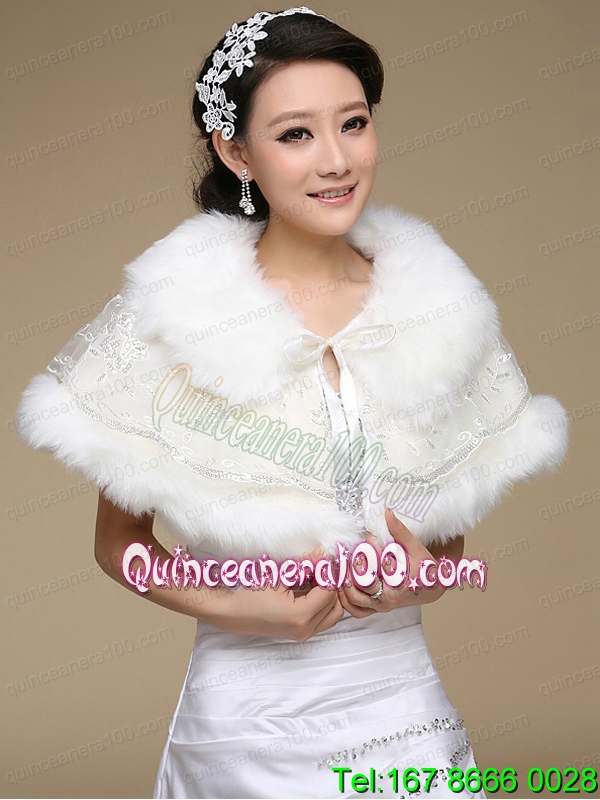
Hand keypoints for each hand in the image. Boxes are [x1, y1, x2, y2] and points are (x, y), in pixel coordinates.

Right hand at [202, 545, 343, 640]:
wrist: (234, 614)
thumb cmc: (251, 595)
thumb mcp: (279, 576)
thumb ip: (304, 565)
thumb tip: (321, 554)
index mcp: (300, 616)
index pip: (329, 591)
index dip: (327, 573)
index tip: (321, 559)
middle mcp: (305, 629)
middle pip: (335, 605)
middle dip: (331, 585)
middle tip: (321, 568)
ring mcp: (304, 634)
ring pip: (333, 614)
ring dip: (329, 595)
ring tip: (315, 578)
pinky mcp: (301, 633)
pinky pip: (323, 619)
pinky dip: (322, 603)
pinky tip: (310, 588)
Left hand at [337, 508, 448, 616]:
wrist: (432, 587)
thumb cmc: (425, 568)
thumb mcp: (415, 548)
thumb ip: (400, 531)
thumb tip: (387, 512)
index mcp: (396, 587)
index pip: (371, 573)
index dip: (366, 554)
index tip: (368, 540)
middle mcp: (386, 600)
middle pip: (358, 586)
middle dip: (352, 568)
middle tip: (350, 551)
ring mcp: (379, 606)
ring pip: (352, 600)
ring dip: (344, 584)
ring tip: (343, 565)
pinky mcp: (376, 608)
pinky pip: (356, 610)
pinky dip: (346, 600)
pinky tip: (343, 583)